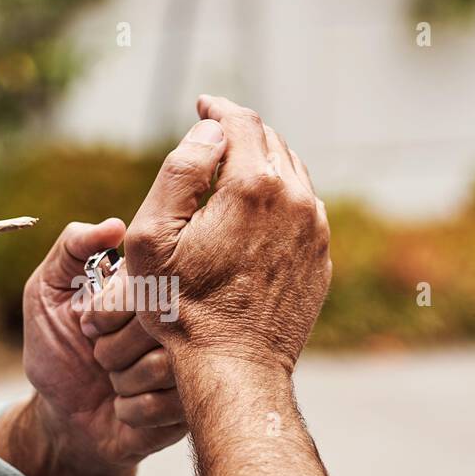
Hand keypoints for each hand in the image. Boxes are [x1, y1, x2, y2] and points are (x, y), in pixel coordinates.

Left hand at [21, 218, 187, 468]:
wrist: (63, 417)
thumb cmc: (56, 348)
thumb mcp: (47, 291)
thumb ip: (71, 249)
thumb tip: (114, 226)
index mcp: (154, 287)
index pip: (150, 281)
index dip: (109, 309)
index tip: (85, 323)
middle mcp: (180, 321)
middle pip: (160, 325)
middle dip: (111, 349)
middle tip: (97, 355)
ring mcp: (190, 365)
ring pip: (164, 367)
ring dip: (121, 381)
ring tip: (113, 381)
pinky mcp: (191, 406)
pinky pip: (164, 406)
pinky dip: (131, 410)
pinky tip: (123, 407)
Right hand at [124, 96, 330, 374]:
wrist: (234, 368)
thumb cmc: (181, 308)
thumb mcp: (154, 239)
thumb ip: (179, 173)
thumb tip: (209, 131)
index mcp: (254, 187)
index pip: (241, 123)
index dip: (218, 110)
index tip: (202, 107)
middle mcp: (295, 200)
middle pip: (271, 143)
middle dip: (242, 134)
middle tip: (215, 135)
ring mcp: (315, 230)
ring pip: (292, 175)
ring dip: (264, 164)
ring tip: (235, 169)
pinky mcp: (321, 258)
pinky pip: (304, 210)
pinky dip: (282, 198)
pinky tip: (257, 211)